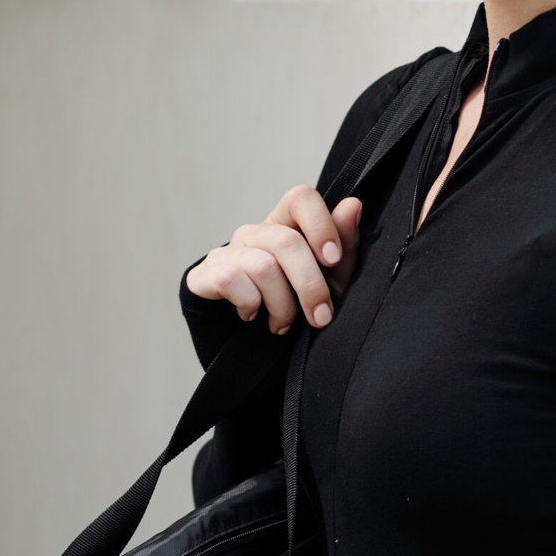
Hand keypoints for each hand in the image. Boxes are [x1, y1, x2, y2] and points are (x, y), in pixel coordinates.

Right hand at [183, 185, 364, 335]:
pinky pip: (231, 280)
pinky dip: (250, 304)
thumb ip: (342, 249)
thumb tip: (353, 206)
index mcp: (285, 228)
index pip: (300, 198)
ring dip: (282, 304)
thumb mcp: (329, 286)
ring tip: (284, 324)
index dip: (320, 224)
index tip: (333, 260)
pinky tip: (252, 316)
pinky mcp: (203, 276)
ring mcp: (226, 253)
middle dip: (310, 285)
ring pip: (263, 266)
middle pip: (286, 241)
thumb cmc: (293, 313)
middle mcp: (254, 235)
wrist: (251, 357)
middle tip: (321, 318)